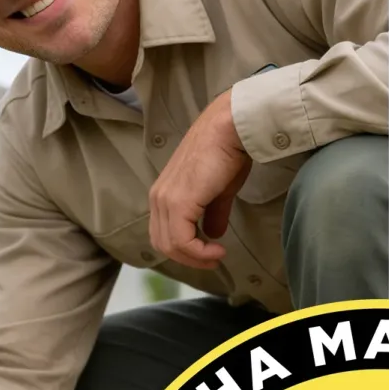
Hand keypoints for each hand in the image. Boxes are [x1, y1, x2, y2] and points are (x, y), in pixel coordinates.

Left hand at [148, 90, 251, 268]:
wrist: (231, 129)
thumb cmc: (227, 152)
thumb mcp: (219, 190)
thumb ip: (213, 214)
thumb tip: (214, 234)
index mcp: (163, 193)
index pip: (163, 233)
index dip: (185, 250)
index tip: (210, 254)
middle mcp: (158, 197)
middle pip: (163, 243)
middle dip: (189, 259)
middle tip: (213, 260)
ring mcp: (165, 200)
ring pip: (170, 245)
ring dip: (195, 258)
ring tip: (217, 256)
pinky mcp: (178, 203)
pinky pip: (182, 240)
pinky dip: (198, 252)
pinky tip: (217, 250)